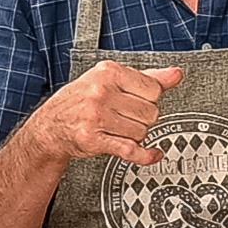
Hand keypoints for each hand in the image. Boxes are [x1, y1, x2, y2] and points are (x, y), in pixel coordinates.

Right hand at [22, 61, 183, 166]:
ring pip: (142, 132)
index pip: (153, 89)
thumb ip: (147, 77)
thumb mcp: (111, 80)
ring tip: (118, 129)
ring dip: (135, 135)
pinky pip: (130, 150)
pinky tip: (152, 154)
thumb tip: (177, 74)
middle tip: (125, 118)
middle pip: (150, 112)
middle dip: (143, 119)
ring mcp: (96, 116)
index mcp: (108, 72)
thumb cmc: (81, 101)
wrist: (50, 126)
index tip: (137, 102)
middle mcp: (101, 91)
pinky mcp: (93, 139)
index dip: (150, 99)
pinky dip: (145, 156)